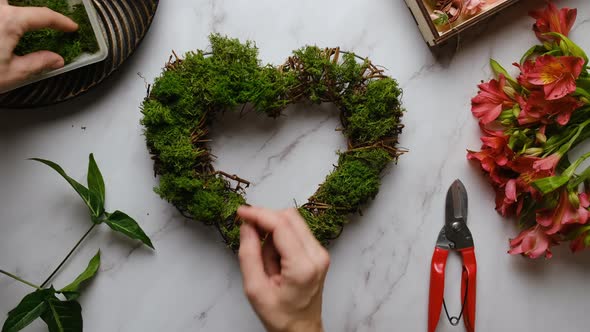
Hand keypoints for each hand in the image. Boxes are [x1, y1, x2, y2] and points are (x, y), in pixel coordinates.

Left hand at [0, 1, 77, 91]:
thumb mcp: (13, 73)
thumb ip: (38, 63)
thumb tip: (55, 60)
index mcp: (8, 20)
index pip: (43, 15)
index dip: (62, 21)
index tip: (71, 27)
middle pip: (19, 1)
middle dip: (35, 9)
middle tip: (49, 19)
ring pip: (6, 3)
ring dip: (15, 8)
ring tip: (27, 23)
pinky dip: (6, 13)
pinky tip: (7, 26)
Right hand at [238, 206, 329, 331]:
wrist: (301, 330)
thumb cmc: (280, 316)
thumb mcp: (255, 289)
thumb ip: (249, 254)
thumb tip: (247, 226)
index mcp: (303, 267)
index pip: (281, 225)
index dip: (259, 214)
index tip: (241, 211)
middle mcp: (317, 255)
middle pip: (290, 217)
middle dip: (266, 219)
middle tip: (249, 233)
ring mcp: (320, 253)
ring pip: (294, 221)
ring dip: (273, 230)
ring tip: (266, 259)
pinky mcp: (318, 252)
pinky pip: (297, 231)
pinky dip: (281, 236)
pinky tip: (274, 257)